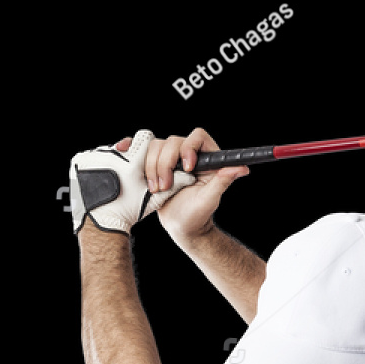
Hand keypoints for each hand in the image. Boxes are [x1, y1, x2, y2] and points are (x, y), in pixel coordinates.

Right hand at [130, 127, 249, 245]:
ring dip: (152, 168)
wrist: (180, 227)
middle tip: (166, 186)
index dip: (189, 147)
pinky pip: (141, 149)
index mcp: (207, 159)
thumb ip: (222, 182)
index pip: (198, 137)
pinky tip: (123, 149)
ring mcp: (170, 158)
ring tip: (157, 189)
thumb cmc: (197, 216)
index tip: (186, 168)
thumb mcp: (209, 200)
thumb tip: (241, 168)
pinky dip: (132, 148)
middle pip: (172, 141)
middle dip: (166, 165)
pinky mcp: (154, 163)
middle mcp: (188, 155)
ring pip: (155, 146)